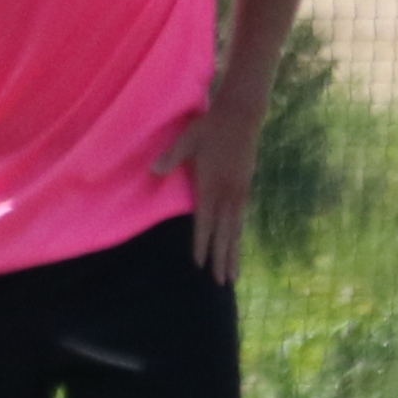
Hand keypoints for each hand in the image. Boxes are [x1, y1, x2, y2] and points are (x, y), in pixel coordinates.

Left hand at [153, 109, 256, 281]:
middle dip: (222, 259)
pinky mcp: (245, 186)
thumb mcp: (187, 139)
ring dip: (234, 252)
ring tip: (233, 274)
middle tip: (222, 283)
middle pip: (225, 233)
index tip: (200, 264)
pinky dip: (238, 235)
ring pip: (236, 229)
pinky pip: (242, 218)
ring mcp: (239, 191)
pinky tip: (236, 245)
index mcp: (211, 184)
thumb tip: (152, 171)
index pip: (205, 222)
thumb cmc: (210, 126)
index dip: (202, 244)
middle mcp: (228, 193)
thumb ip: (171, 157)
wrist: (241, 115)